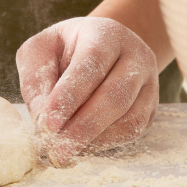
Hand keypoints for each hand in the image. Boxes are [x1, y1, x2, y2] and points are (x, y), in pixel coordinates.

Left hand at [17, 17, 158, 166]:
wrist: (99, 49)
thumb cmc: (63, 51)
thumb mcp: (40, 51)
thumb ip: (36, 80)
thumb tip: (42, 118)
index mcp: (106, 34)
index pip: (91, 64)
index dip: (69, 97)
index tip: (47, 125)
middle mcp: (135, 55)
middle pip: (115, 95)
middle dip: (82, 127)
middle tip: (56, 150)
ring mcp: (148, 82)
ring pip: (129, 118)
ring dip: (95, 140)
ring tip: (65, 152)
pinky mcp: (150, 107)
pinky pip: (134, 130)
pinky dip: (106, 143)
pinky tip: (83, 147)